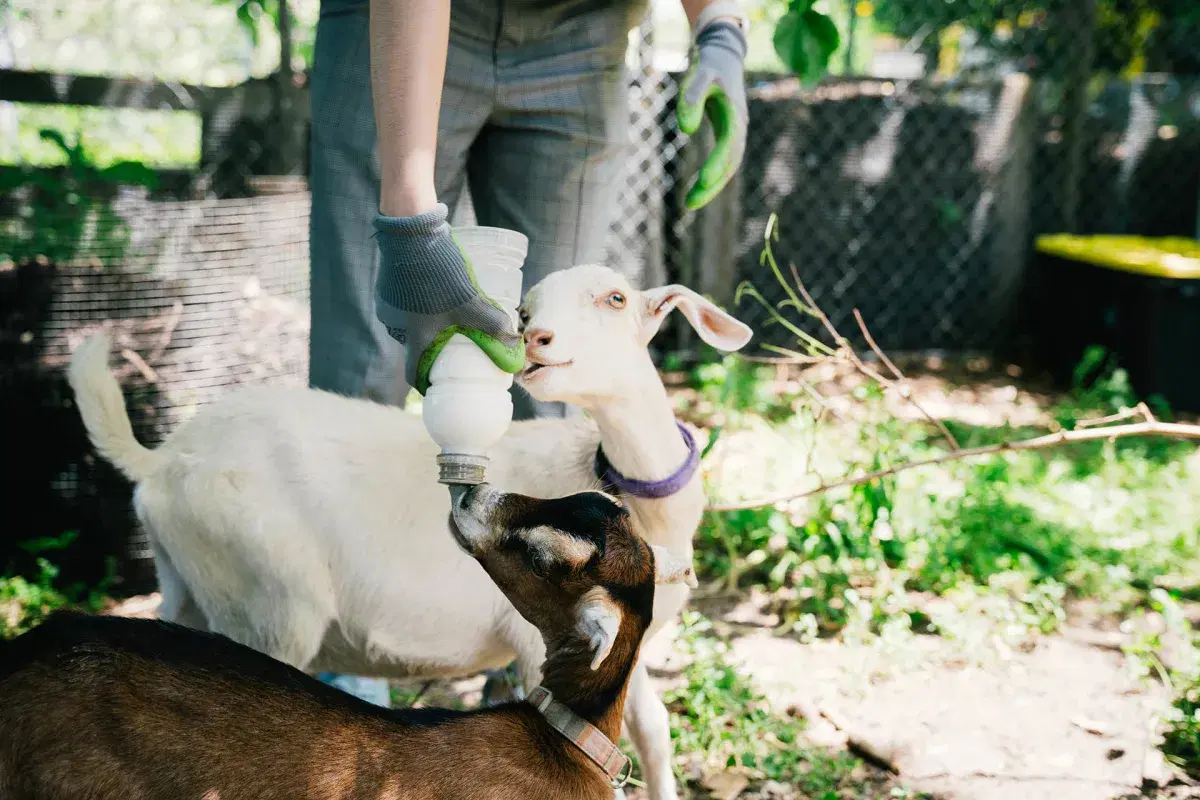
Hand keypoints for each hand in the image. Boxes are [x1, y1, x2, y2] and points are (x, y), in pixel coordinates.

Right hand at [374, 203, 524, 393]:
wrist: (409, 229)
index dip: (426, 384)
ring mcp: (391, 303)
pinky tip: (439, 292)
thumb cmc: (438, 272)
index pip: (414, 373)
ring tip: (452, 317)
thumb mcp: (471, 302)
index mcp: (414, 336)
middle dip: (434, 350)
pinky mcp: (391, 284)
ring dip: (429, 324)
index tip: (437, 388)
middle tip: (455, 348)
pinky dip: (422, 303)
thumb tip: (515, 351)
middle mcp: (397, 324)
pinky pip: (408, 302)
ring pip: (412, 322)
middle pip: (416, 346)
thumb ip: (493, 326)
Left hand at [675, 20, 748, 210]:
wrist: (724, 57)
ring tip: (690, 204)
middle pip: (731, 163)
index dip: (717, 162)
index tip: (703, 180)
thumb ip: (691, 98)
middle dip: (712, 185)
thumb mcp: (699, 74)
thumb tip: (685, 130)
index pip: (729, 144)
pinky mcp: (728, 136)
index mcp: (736, 114)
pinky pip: (723, 162)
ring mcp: (736, 133)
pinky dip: (712, 178)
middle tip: (690, 204)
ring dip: (712, 187)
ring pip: (729, 167)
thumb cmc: (709, 64)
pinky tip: (697, 190)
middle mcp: (740, 127)